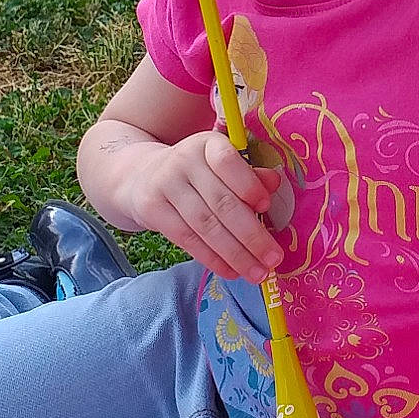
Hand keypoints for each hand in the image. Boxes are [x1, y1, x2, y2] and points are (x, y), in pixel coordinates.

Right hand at [122, 131, 282, 282]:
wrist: (143, 176)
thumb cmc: (197, 172)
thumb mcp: (221, 165)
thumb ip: (250, 174)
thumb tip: (274, 183)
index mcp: (207, 144)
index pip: (227, 162)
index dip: (248, 185)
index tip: (267, 207)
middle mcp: (184, 161)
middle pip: (221, 202)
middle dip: (251, 235)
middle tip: (273, 259)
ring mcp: (165, 185)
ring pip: (206, 226)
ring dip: (235, 254)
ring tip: (258, 273)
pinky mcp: (152, 210)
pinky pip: (187, 240)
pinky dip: (213, 260)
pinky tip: (232, 272)